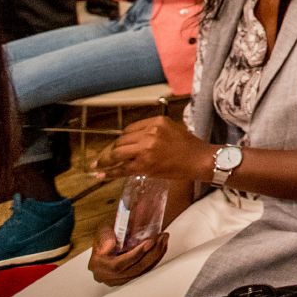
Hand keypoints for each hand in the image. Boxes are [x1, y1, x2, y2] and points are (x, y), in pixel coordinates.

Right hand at [89, 222, 167, 286]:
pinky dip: (155, 259)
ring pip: (142, 271)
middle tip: (161, 238)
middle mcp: (108, 276)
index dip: (136, 254)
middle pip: (135, 269)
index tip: (149, 242)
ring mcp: (119, 280)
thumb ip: (105, 238)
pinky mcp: (129, 279)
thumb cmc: (105, 237)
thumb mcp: (102, 232)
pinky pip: (145, 271)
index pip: (119, 265)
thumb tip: (110, 245)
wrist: (107, 242)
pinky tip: (161, 247)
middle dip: (152, 253)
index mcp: (98, 266)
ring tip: (163, 239)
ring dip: (156, 255)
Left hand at [92, 116, 213, 182]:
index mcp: (156, 122)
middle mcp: (149, 133)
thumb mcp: (172, 128)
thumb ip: (152, 131)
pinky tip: (103, 175)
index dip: (119, 140)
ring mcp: (146, 150)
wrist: (199, 159)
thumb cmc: (188, 145)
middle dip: (108, 151)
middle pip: (121, 141)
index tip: (114, 146)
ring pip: (118, 154)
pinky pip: (123, 169)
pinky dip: (111, 173)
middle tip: (100, 158)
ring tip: (97, 166)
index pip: (128, 129)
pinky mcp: (146, 165)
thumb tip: (134, 140)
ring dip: (105, 161)